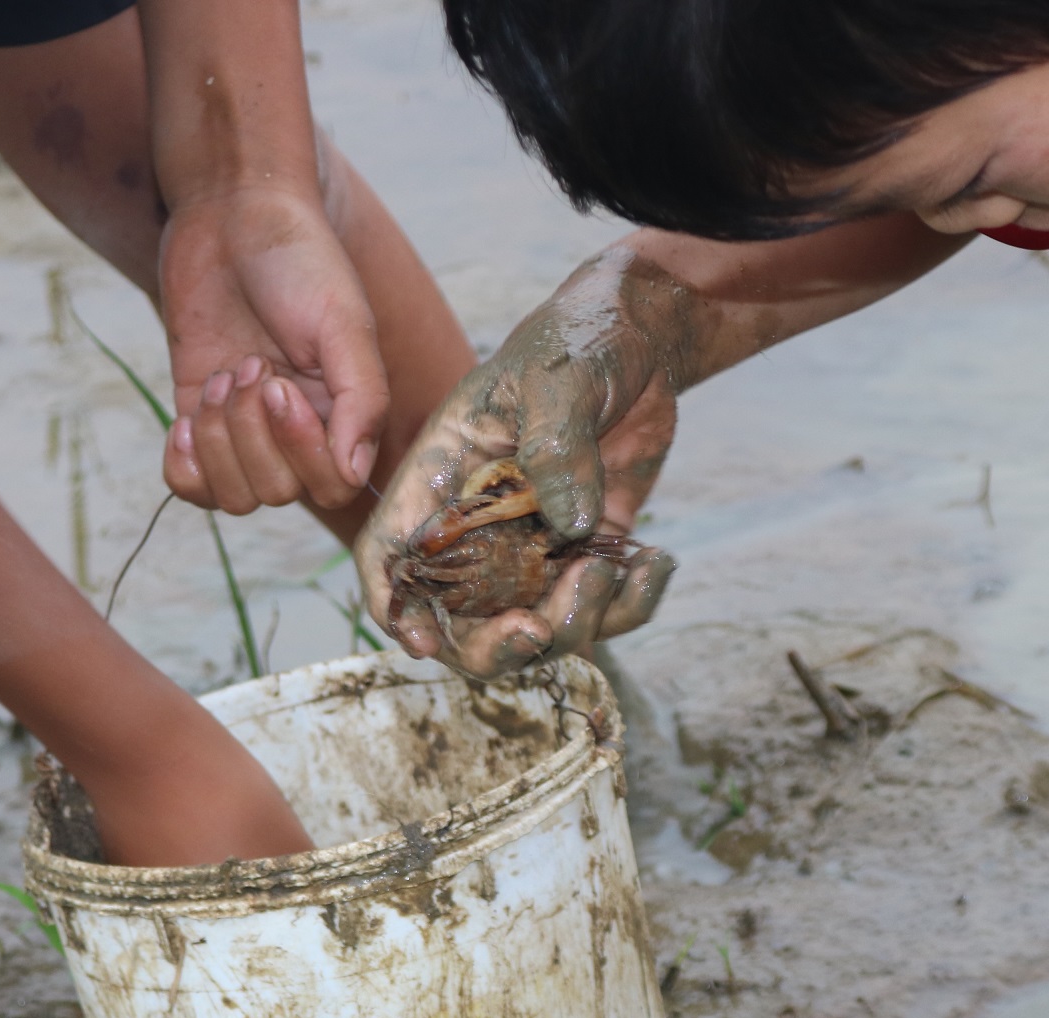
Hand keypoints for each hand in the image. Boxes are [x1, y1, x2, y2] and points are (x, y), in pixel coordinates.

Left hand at [158, 184, 384, 513]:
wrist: (230, 214)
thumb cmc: (299, 260)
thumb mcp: (343, 323)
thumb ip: (362, 399)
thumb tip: (353, 471)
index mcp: (344, 414)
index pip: (333, 488)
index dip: (303, 453)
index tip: (282, 384)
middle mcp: (297, 432)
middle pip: (278, 493)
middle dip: (253, 434)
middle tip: (250, 364)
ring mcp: (244, 431)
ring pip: (234, 496)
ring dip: (220, 440)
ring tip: (222, 376)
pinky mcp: (196, 419)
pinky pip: (189, 486)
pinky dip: (185, 464)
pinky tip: (186, 418)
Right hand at [357, 250, 682, 677]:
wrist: (642, 341)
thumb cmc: (579, 341)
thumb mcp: (557, 377)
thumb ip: (555, 446)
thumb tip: (571, 527)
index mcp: (443, 476)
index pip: (392, 550)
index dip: (395, 604)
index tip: (424, 642)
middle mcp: (479, 524)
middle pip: (460, 617)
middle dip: (494, 645)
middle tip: (538, 628)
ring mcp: (534, 546)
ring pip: (536, 625)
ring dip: (575, 621)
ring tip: (615, 568)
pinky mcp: (587, 554)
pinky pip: (602, 609)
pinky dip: (631, 605)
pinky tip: (657, 563)